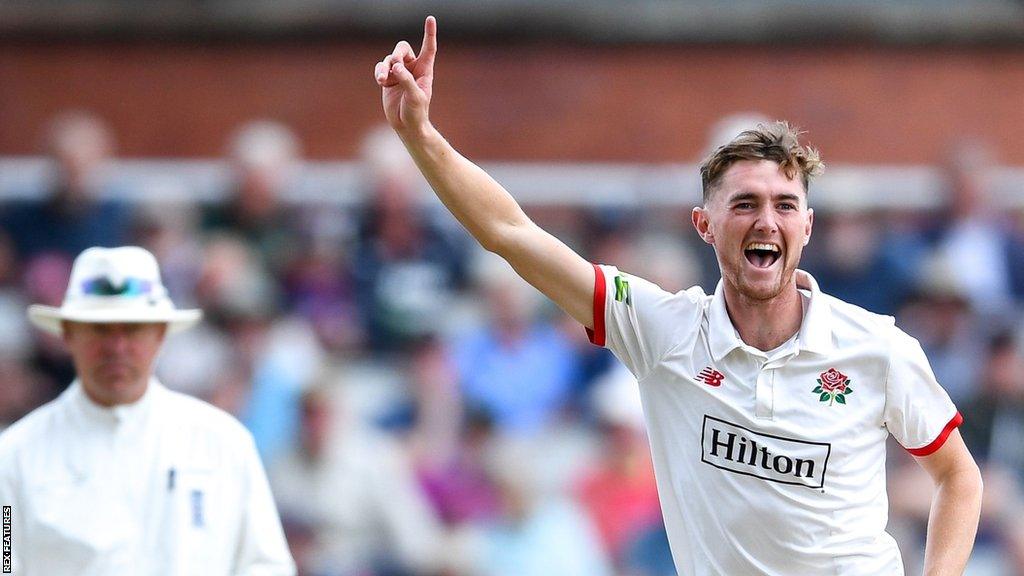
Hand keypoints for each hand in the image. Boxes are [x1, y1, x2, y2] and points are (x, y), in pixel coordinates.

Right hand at [374, 16, 437, 135]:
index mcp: (424, 70)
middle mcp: (411, 69)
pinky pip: (380, 68)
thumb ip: (407, 80)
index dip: (429, 33)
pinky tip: (380, 80)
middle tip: (395, 64)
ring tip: (382, 79)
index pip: (428, 48)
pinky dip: (379, 71)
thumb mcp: (415, 97)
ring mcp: (398, 73)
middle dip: (397, 54)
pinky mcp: (388, 80)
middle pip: (402, 49)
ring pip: (389, 59)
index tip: (430, 18)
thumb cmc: (416, 112)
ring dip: (384, 66)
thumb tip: (396, 66)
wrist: (406, 125)